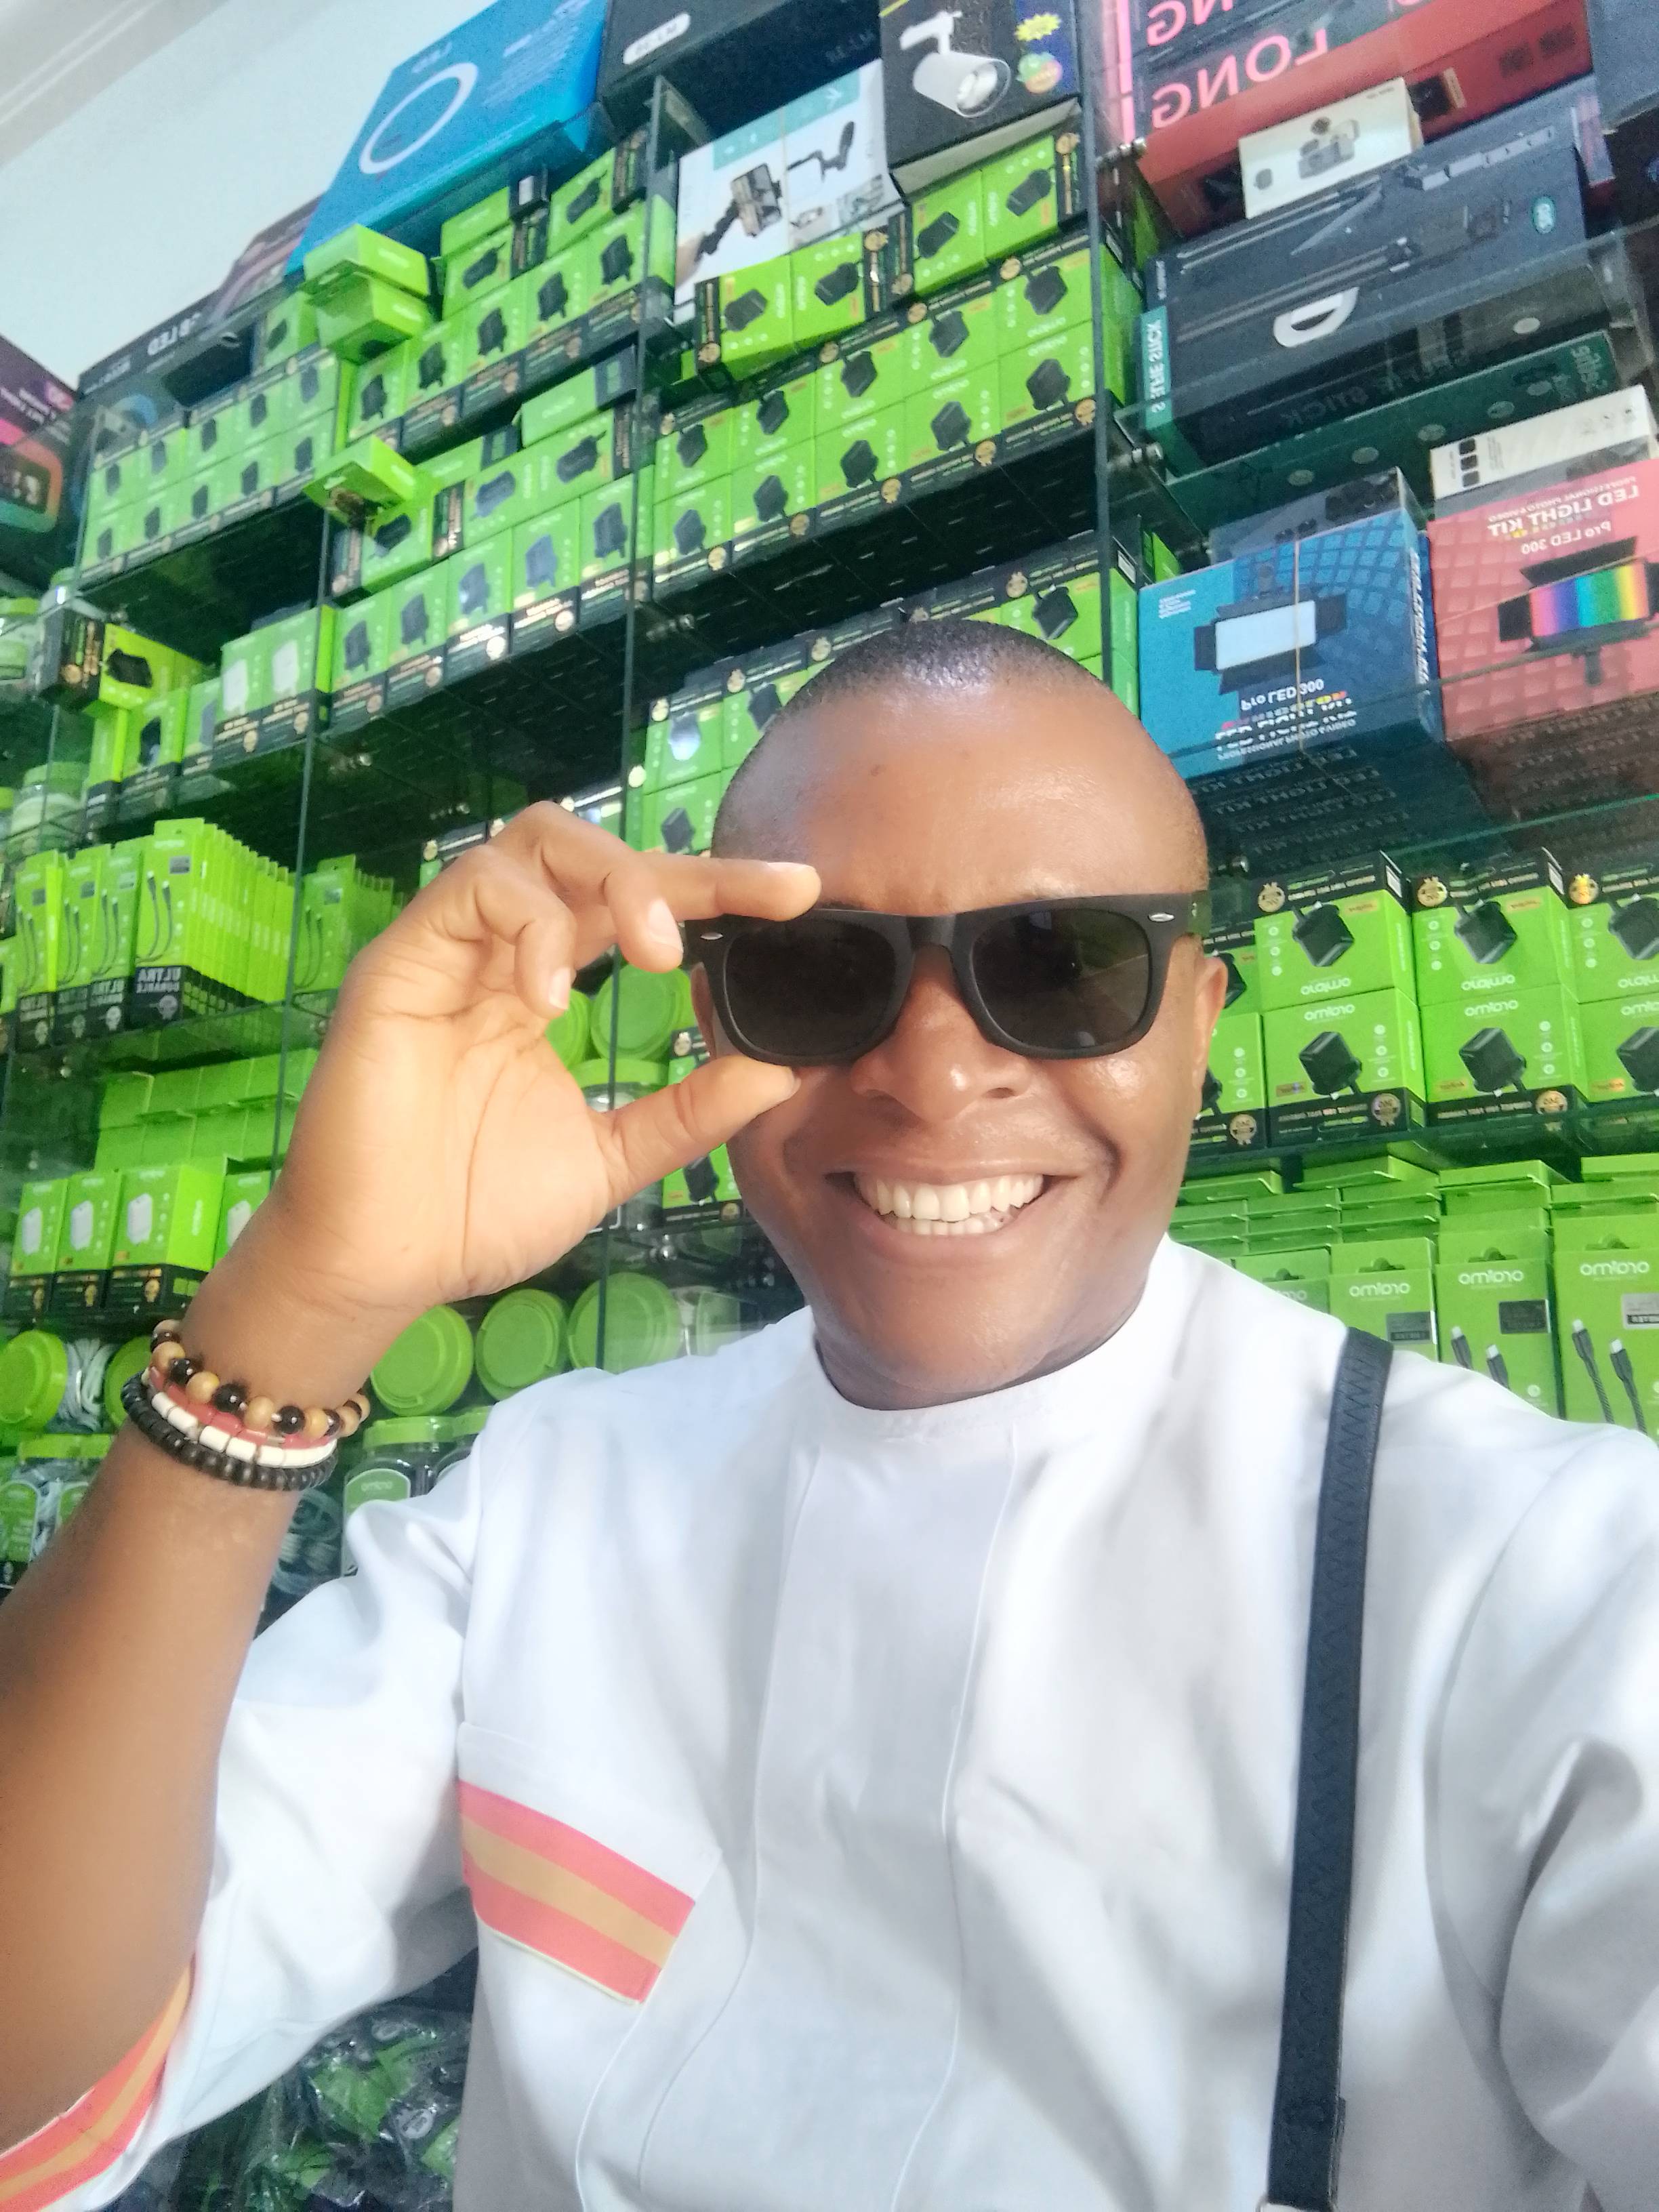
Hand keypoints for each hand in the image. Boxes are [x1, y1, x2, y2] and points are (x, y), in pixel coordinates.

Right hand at [205, 806, 817, 1383]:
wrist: (383, 1265)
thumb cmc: (476, 1212)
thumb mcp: (611, 1159)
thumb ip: (687, 1113)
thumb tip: (781, 1072)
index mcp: (545, 986)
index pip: (636, 905)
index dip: (718, 887)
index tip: (800, 893)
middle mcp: (498, 954)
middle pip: (589, 851)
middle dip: (680, 867)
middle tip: (750, 906)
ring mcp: (448, 951)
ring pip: (530, 843)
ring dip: (611, 881)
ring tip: (655, 954)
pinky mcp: (400, 963)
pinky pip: (470, 890)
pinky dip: (530, 925)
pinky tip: (551, 996)